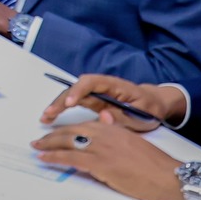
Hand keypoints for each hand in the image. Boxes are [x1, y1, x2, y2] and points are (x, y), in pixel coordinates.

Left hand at [31, 113, 189, 199]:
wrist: (171, 177)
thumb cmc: (156, 164)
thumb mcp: (133, 140)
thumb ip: (116, 128)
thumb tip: (104, 117)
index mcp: (112, 127)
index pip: (81, 124)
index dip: (65, 129)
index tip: (54, 132)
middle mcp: (104, 133)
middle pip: (70, 131)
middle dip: (52, 136)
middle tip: (39, 139)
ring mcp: (102, 148)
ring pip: (67, 142)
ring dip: (48, 145)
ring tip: (37, 147)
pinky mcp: (102, 164)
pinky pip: (71, 158)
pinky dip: (54, 157)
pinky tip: (45, 157)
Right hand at [40, 75, 178, 130]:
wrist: (155, 104)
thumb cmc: (150, 109)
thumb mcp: (143, 116)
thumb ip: (123, 117)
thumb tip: (104, 117)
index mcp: (114, 85)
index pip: (92, 82)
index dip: (79, 91)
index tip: (70, 103)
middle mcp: (101, 86)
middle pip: (77, 88)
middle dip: (62, 100)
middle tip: (50, 113)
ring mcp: (96, 93)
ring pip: (72, 95)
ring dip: (58, 105)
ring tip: (46, 117)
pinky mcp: (93, 101)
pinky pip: (75, 103)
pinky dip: (62, 109)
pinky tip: (52, 117)